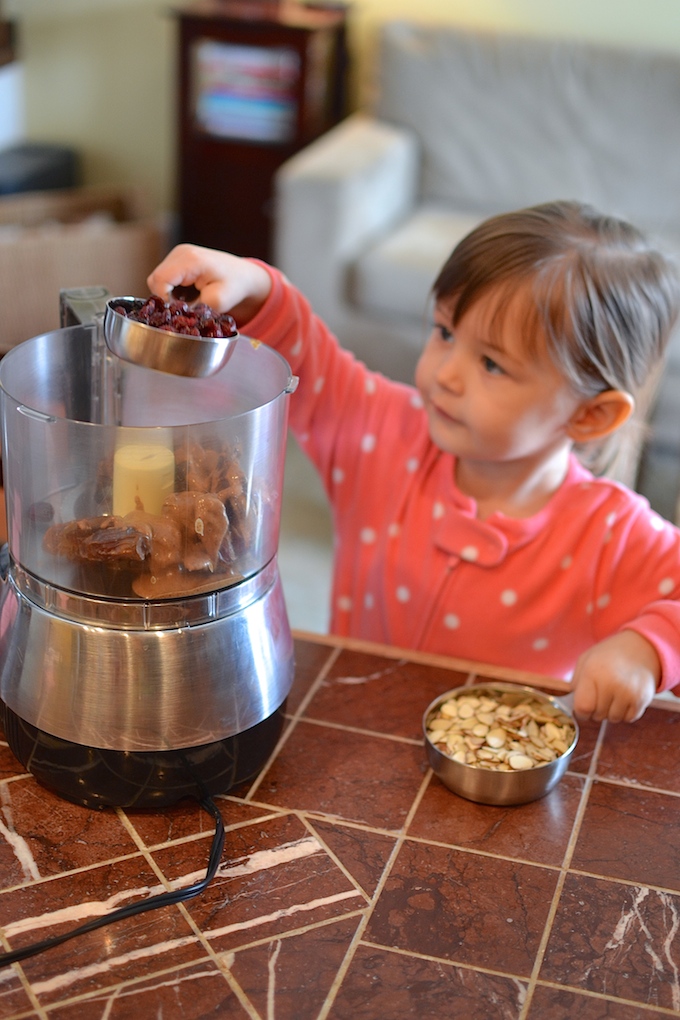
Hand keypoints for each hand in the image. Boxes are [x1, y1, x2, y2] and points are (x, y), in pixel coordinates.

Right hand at [146, 244, 271, 324]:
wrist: (243, 276)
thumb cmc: (234, 286)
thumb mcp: (218, 302)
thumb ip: (195, 309)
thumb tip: (179, 316)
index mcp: (190, 260)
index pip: (160, 280)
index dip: (164, 300)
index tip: (178, 312)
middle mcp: (180, 252)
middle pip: (155, 279)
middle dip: (165, 298)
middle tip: (184, 309)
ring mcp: (178, 253)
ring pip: (157, 279)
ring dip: (168, 294)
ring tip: (188, 301)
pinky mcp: (178, 259)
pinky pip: (164, 277)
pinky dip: (171, 289)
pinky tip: (187, 294)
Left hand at [572, 630, 659, 722]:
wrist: (642, 647)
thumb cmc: (609, 655)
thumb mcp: (586, 659)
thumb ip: (576, 682)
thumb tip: (574, 705)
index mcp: (593, 672)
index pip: (583, 707)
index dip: (581, 712)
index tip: (584, 707)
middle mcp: (611, 683)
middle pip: (598, 715)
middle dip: (597, 710)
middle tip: (602, 695)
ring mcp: (628, 692)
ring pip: (613, 719)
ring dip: (612, 712)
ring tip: (614, 694)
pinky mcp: (642, 699)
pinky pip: (629, 719)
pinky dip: (626, 712)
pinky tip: (626, 697)